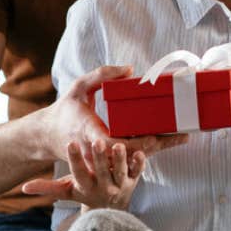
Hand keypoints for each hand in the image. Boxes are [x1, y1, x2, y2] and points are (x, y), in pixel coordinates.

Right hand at [23, 139, 145, 230]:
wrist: (110, 212)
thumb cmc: (85, 195)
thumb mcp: (67, 192)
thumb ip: (47, 188)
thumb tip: (23, 189)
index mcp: (85, 186)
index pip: (78, 172)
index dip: (75, 159)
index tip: (70, 143)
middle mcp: (103, 187)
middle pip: (101, 171)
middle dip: (99, 157)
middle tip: (96, 142)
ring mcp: (120, 185)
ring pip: (121, 172)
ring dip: (120, 159)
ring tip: (118, 145)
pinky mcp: (134, 181)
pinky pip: (138, 172)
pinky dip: (140, 163)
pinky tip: (140, 151)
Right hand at [42, 64, 187, 170]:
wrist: (49, 136)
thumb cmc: (66, 109)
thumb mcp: (78, 87)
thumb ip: (100, 75)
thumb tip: (129, 69)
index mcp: (88, 131)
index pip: (111, 144)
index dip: (131, 144)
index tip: (150, 138)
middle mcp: (96, 149)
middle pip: (130, 154)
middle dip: (156, 146)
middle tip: (179, 135)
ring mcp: (102, 158)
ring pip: (133, 159)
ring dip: (157, 149)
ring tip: (181, 137)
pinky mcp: (107, 161)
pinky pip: (129, 159)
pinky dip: (148, 151)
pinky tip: (167, 142)